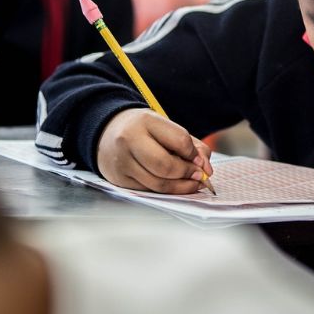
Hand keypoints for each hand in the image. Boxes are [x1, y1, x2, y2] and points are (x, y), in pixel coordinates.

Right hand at [97, 108, 213, 193]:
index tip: (202, 161)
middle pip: (166, 166)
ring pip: (158, 184)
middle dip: (188, 173)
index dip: (196, 155)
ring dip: (181, 187)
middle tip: (200, 176)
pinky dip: (167, 191)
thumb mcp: (167, 128)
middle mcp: (130, 140)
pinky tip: (176, 186)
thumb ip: (191, 145)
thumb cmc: (144, 130)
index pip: (179, 140)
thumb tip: (206, 169)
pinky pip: (149, 190)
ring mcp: (122, 162)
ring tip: (193, 183)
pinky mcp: (119, 180)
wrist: (107, 132)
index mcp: (146, 121)